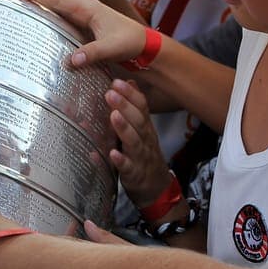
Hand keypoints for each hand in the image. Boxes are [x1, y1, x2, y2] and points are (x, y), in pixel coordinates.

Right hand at [4, 0, 147, 67]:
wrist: (147, 46)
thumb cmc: (132, 43)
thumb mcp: (113, 48)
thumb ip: (92, 53)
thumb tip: (70, 61)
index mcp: (88, 8)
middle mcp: (84, 8)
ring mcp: (84, 15)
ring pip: (55, 5)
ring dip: (36, 1)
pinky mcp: (84, 25)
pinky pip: (61, 16)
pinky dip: (47, 12)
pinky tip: (37, 16)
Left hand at [106, 80, 172, 207]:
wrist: (156, 188)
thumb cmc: (144, 154)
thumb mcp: (141, 129)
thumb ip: (135, 107)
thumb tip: (128, 82)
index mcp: (145, 127)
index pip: (142, 106)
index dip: (130, 94)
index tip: (117, 81)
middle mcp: (145, 139)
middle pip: (138, 120)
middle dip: (125, 106)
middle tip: (111, 93)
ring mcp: (140, 157)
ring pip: (134, 141)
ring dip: (123, 128)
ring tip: (113, 116)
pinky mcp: (133, 174)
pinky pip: (127, 167)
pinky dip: (120, 160)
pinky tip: (112, 154)